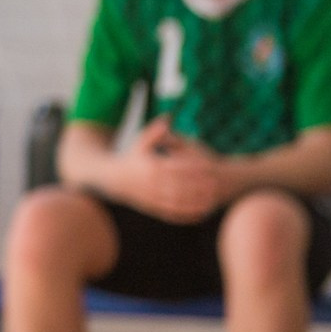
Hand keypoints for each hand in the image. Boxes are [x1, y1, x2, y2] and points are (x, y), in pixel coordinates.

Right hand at [109, 117, 224, 222]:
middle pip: (180, 186)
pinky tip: (201, 213)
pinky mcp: (152, 209)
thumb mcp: (140, 143)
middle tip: (215, 184)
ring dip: (196, 203)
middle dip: (198, 186)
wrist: (114, 180)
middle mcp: (151, 184)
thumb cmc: (131, 158)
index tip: (210, 167)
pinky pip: (172, 214)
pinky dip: (187, 215)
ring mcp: (152, 198)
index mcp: (151, 167)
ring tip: (212, 200)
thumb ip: (155, 131)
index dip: (195, 168)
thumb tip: (168, 116)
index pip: (177, 168)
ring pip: (178, 202)